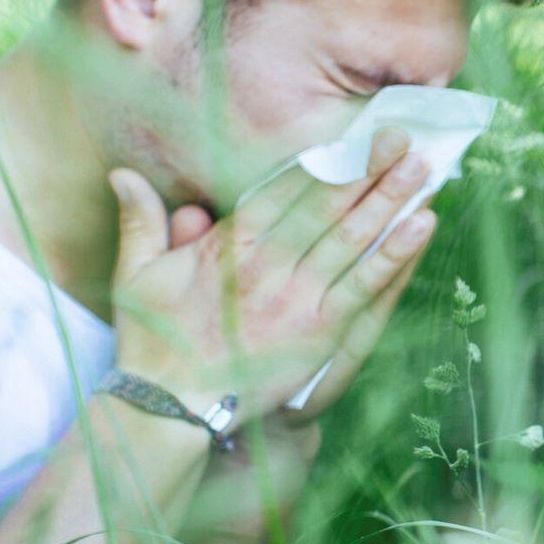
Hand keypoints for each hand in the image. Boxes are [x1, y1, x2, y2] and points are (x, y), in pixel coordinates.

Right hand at [106, 127, 437, 417]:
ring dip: (390, 201)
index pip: (287, 189)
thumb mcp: (136, 274)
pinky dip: (396, 254)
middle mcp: (270, 264)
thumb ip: (141, 220)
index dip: (326, 159)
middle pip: (328, 205)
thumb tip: (121, 173)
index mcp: (230, 244)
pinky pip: (366, 284)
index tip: (356, 134)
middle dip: (368, 168)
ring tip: (422, 170)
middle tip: (403, 137)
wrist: (169, 408)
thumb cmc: (152, 342)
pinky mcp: (320, 332)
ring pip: (353, 238)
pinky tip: (422, 226)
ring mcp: (299, 298)